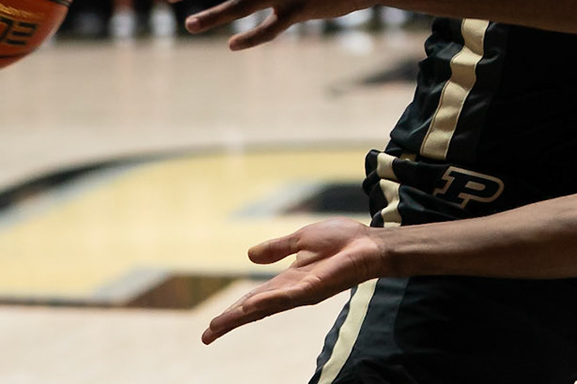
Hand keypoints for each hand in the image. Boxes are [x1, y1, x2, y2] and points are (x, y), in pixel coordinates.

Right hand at [203, 219, 386, 343]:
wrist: (368, 242)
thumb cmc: (342, 240)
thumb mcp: (301, 240)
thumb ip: (277, 249)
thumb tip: (249, 256)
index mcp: (287, 281)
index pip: (254, 301)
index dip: (233, 312)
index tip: (212, 326)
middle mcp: (292, 292)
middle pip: (255, 310)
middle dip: (231, 322)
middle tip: (207, 335)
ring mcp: (302, 292)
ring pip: (266, 307)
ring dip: (242, 315)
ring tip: (220, 325)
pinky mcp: (315, 288)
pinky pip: (288, 296)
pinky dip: (269, 301)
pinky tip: (252, 306)